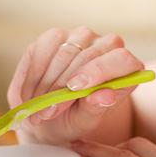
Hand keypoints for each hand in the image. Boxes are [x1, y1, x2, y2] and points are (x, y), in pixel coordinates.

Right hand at [7, 27, 144, 144]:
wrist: (51, 114)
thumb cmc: (76, 118)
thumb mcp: (86, 121)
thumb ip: (95, 109)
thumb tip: (105, 96)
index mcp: (125, 67)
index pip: (121, 59)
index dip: (98, 71)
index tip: (74, 88)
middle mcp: (107, 45)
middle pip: (88, 56)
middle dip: (61, 87)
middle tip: (46, 113)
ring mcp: (81, 36)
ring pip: (62, 54)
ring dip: (45, 85)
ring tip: (36, 110)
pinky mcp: (55, 35)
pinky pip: (42, 51)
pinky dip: (32, 77)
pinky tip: (29, 96)